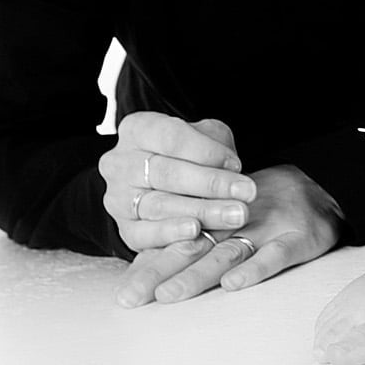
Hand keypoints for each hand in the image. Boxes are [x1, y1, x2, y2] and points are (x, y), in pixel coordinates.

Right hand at [98, 113, 253, 253]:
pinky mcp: (124, 228)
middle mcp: (120, 163)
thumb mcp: (207, 136)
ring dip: (202, 211)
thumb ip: (215, 145)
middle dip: (211, 184)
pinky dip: (171, 234)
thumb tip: (228, 168)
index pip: (171, 137)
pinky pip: (144, 234)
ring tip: (234, 215)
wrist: (177, 182)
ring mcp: (118, 197)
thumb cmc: (194, 153)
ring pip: (160, 205)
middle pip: (166, 173)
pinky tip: (196, 233)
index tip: (237, 164)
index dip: (206, 151)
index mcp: (137, 129)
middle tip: (246, 193)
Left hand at [116, 164, 341, 307]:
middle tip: (133, 298)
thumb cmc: (266, 213)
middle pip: (194, 249)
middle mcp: (236, 223)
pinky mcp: (298, 237)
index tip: (124, 296)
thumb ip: (191, 245)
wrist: (322, 194)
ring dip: (199, 274)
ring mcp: (267, 229)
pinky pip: (276, 255)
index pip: (177, 243)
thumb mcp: (228, 222)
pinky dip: (255, 269)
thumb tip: (141, 273)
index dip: (149, 267)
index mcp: (216, 220)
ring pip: (228, 253)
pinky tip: (235, 283)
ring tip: (171, 294)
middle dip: (161, 274)